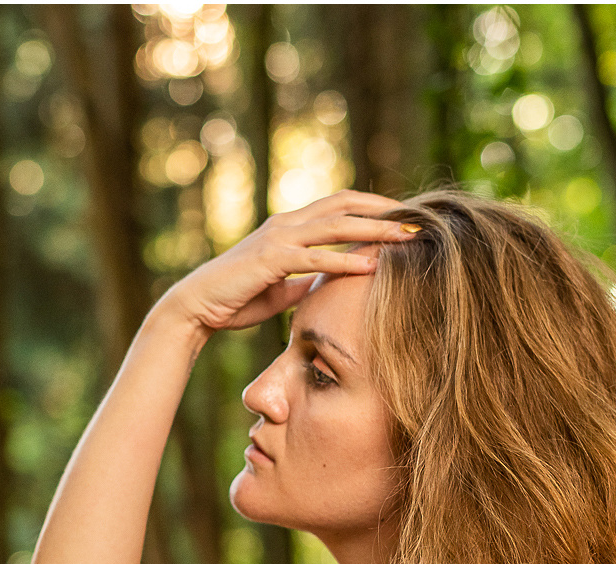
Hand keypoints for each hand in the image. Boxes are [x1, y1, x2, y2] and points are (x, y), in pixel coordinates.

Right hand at [156, 189, 414, 331]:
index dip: (374, 207)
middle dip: (384, 210)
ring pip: (336, 224)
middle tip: (418, 219)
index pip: (340, 205)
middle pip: (345, 204)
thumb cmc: (237, 299)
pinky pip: (315, 256)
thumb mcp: (282, 289)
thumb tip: (326, 283)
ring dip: (375, 229)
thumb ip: (305, 279)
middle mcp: (286, 224)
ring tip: (406, 236)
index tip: (404, 217)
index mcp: (290, 227)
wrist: (197, 307)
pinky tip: (371, 265)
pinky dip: (345, 259)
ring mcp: (278, 238)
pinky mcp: (270, 259)